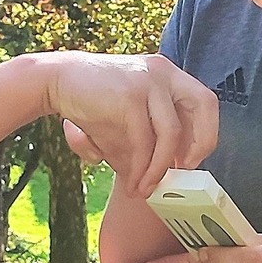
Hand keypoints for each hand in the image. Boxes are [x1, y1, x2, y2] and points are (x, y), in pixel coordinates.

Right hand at [47, 54, 218, 197]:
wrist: (56, 81)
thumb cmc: (95, 104)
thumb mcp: (130, 122)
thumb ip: (150, 143)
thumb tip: (165, 179)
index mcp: (168, 75)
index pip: (205, 102)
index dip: (205, 135)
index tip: (189, 162)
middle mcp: (163, 73)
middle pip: (204, 106)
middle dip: (199, 145)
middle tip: (182, 173)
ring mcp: (147, 81)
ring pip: (171, 133)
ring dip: (160, 168)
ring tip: (147, 189)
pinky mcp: (128, 96)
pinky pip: (143, 140)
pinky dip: (141, 168)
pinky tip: (134, 182)